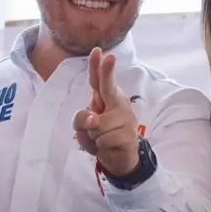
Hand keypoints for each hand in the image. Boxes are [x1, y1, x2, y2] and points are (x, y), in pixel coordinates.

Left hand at [71, 48, 140, 176]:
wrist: (120, 160)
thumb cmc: (102, 138)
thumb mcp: (83, 129)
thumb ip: (81, 120)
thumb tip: (94, 120)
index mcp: (107, 99)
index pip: (99, 81)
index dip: (98, 66)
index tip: (98, 51)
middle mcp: (118, 105)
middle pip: (109, 88)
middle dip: (107, 72)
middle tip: (110, 57)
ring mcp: (126, 120)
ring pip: (97, 125)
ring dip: (93, 137)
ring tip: (102, 140)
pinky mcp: (128, 136)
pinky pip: (103, 139)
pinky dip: (100, 147)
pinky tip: (109, 147)